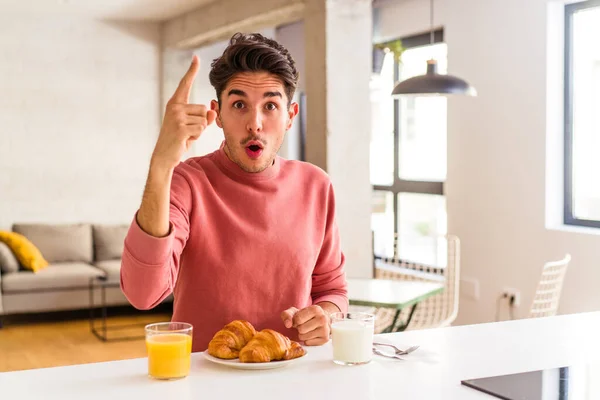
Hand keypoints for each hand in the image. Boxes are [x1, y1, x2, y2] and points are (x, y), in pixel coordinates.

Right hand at [151, 55, 216, 170]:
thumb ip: (203, 117)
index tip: (196, 57)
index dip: (191, 71)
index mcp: (175, 103)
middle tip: (186, 132)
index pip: (185, 84)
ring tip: (185, 136)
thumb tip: (212, 111)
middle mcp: (174, 107)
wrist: (164, 155)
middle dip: (200, 123)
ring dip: (198, 131)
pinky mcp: (181, 128)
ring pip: (203, 120)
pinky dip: (196, 137)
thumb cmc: (179, 139)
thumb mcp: (193, 126)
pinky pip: (201, 129)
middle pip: (203, 109)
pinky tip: (185, 140)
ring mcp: (176, 117)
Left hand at [280, 305, 330, 345]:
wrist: (319, 319)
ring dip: (302, 335)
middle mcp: (323, 319)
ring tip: (307, 330)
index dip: (295, 321)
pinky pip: (308, 343)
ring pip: (304, 337)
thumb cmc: (305, 316)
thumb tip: (287, 324)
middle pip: (301, 329)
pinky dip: (307, 340)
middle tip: (303, 325)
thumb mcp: (294, 312)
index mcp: (316, 309)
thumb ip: (287, 315)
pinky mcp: (325, 339)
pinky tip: (311, 334)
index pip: (298, 319)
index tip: (299, 320)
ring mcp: (325, 329)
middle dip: (299, 328)